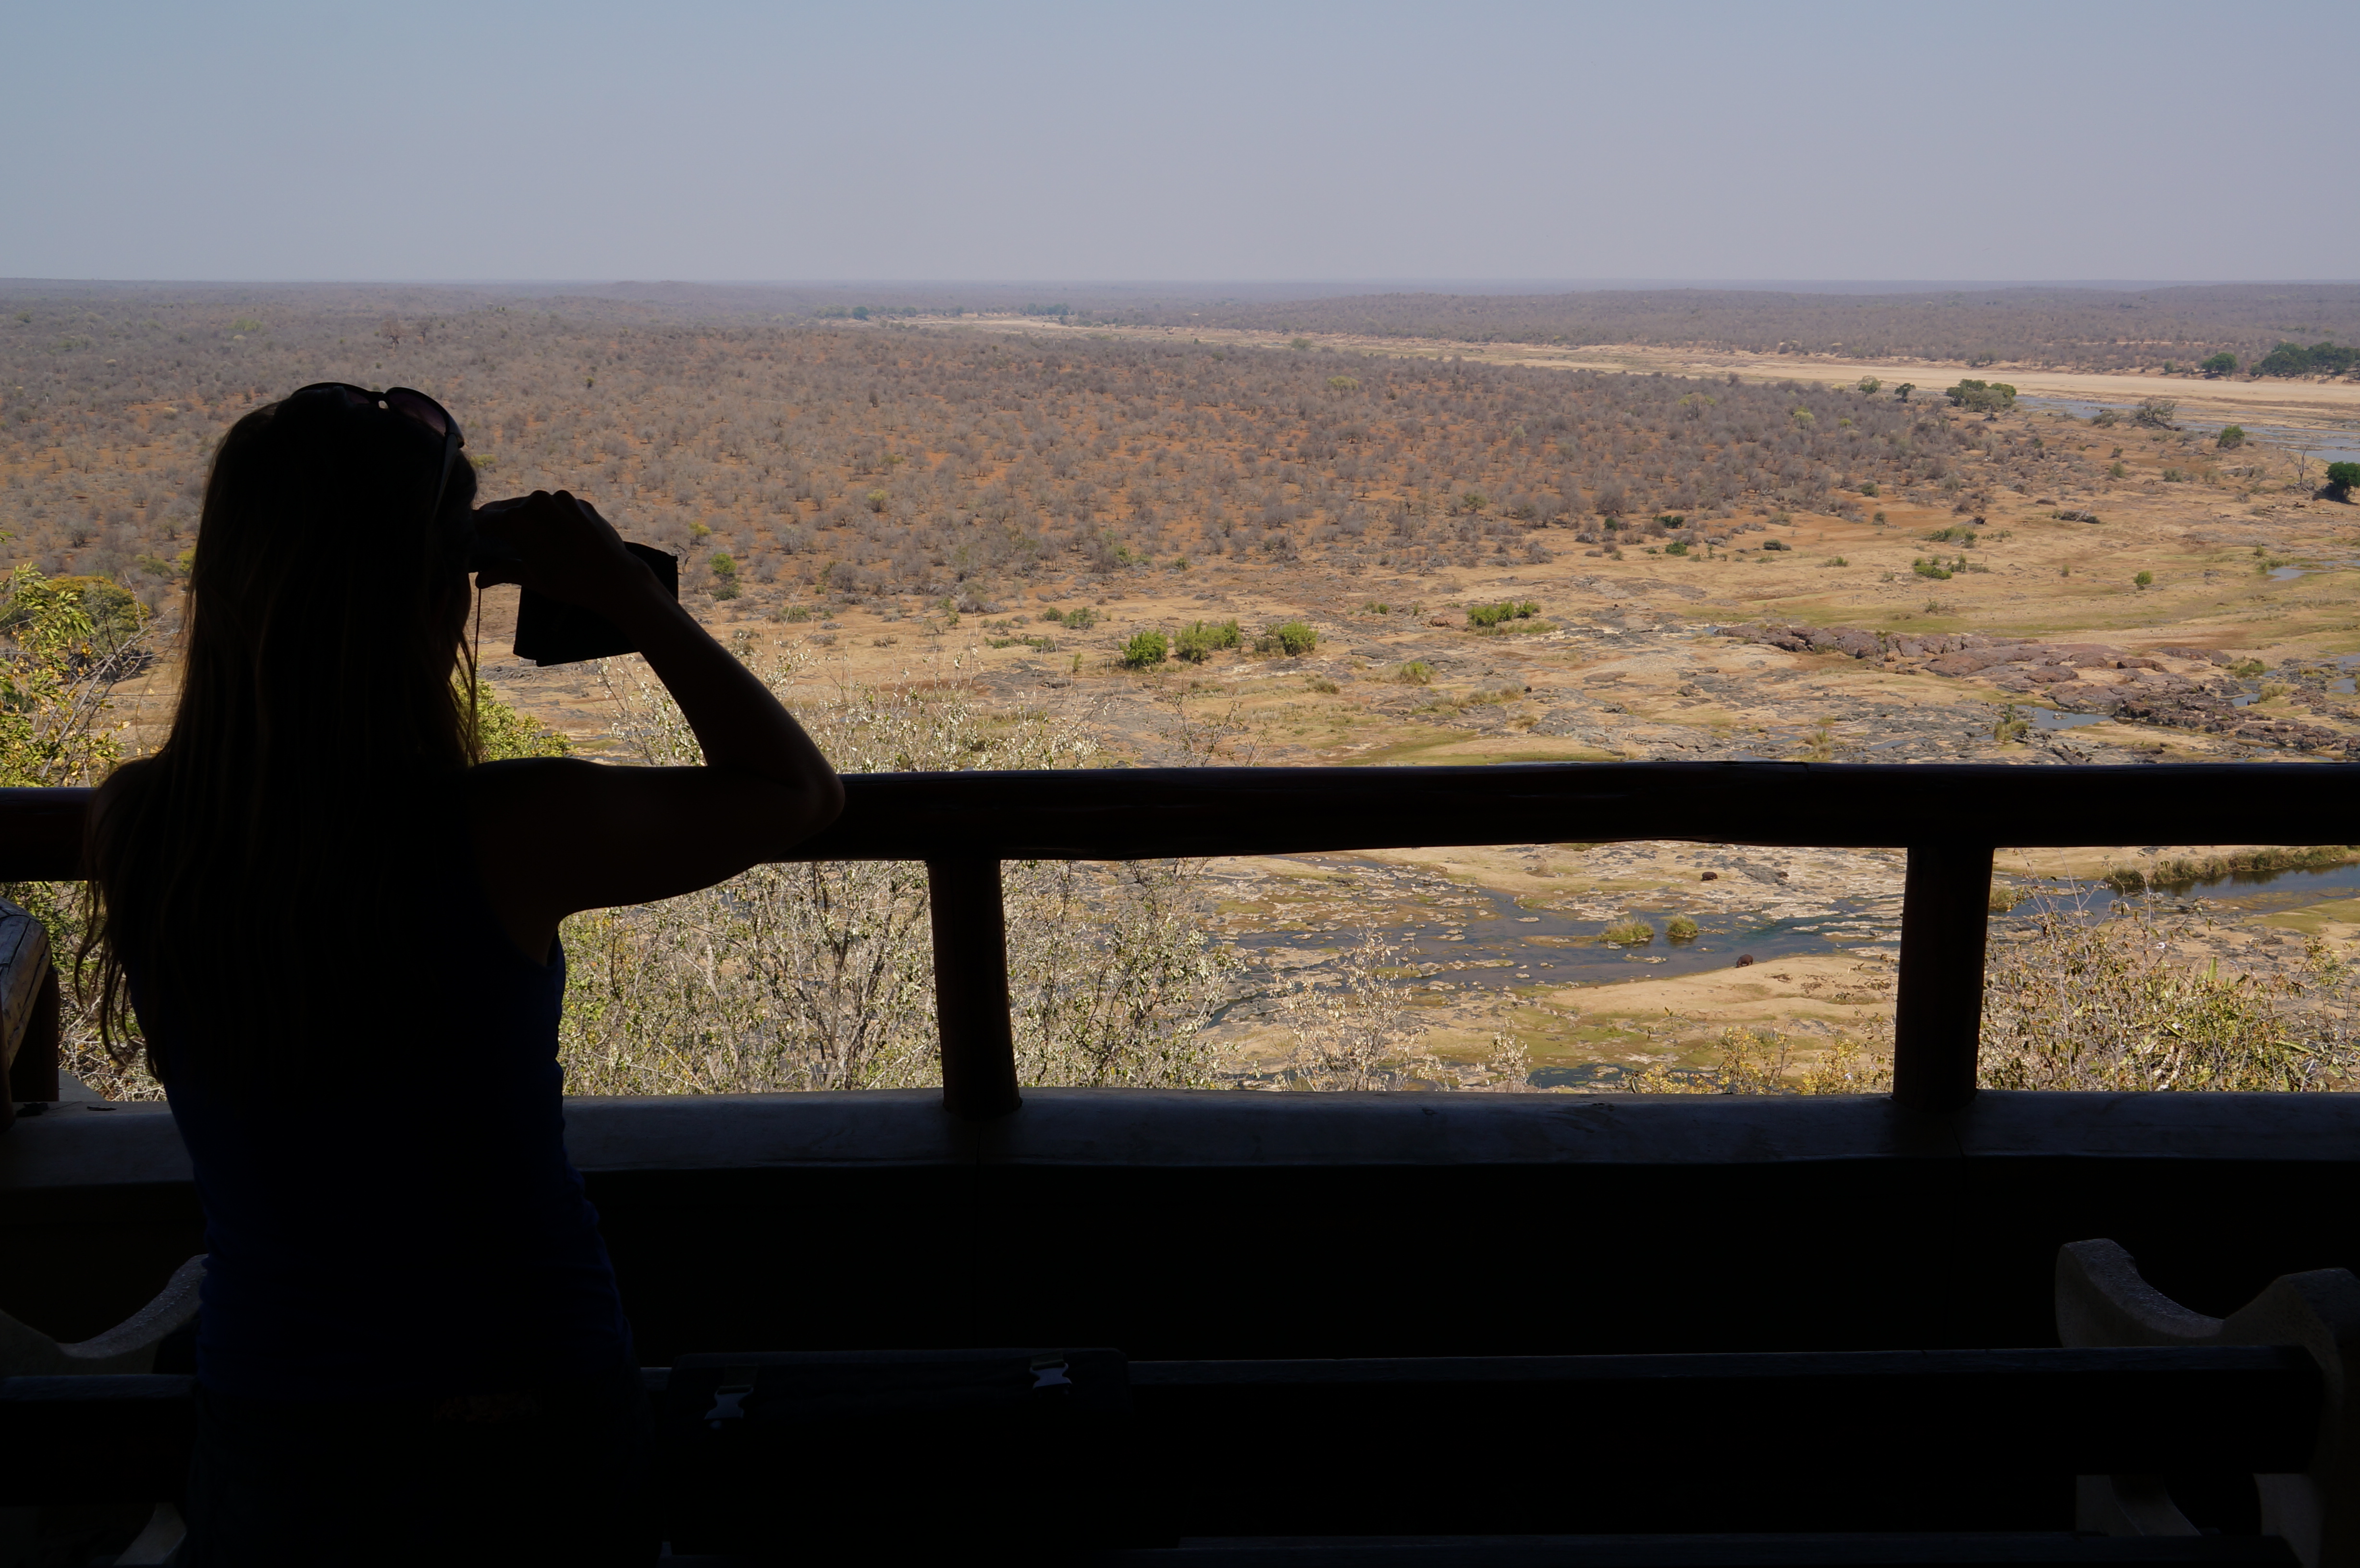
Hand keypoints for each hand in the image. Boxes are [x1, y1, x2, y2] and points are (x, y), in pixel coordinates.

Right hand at [471, 490, 652, 614]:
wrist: (615, 578)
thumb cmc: (569, 582)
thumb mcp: (532, 578)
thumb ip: (503, 572)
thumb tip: (480, 580)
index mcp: (517, 520)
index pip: (484, 520)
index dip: (476, 529)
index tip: (474, 537)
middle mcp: (537, 502)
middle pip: (507, 509)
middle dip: (500, 523)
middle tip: (496, 538)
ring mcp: (561, 499)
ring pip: (533, 505)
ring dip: (527, 518)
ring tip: (528, 537)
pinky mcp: (580, 502)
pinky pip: (557, 507)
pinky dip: (551, 517)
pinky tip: (556, 535)